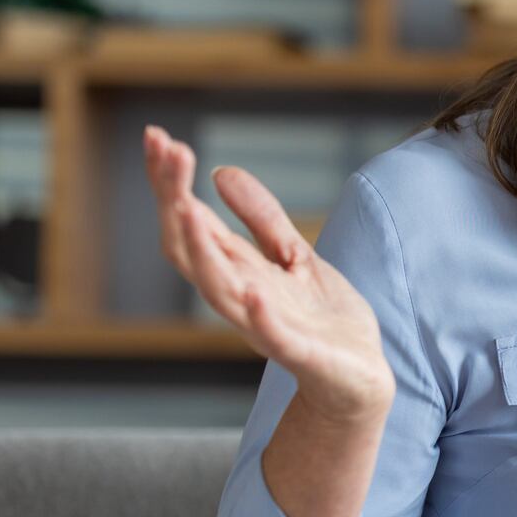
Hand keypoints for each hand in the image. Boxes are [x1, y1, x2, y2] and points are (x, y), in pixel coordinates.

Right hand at [144, 123, 394, 425]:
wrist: (359, 379)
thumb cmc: (323, 320)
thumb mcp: (297, 256)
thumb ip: (261, 220)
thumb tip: (222, 172)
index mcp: (239, 272)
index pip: (190, 224)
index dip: (170, 183)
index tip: (157, 137)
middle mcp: (241, 297)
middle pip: (190, 249)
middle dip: (174, 201)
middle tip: (167, 152)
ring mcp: (267, 327)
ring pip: (219, 291)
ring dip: (201, 251)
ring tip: (187, 209)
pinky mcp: (300, 353)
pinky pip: (274, 336)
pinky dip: (260, 315)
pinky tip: (253, 289)